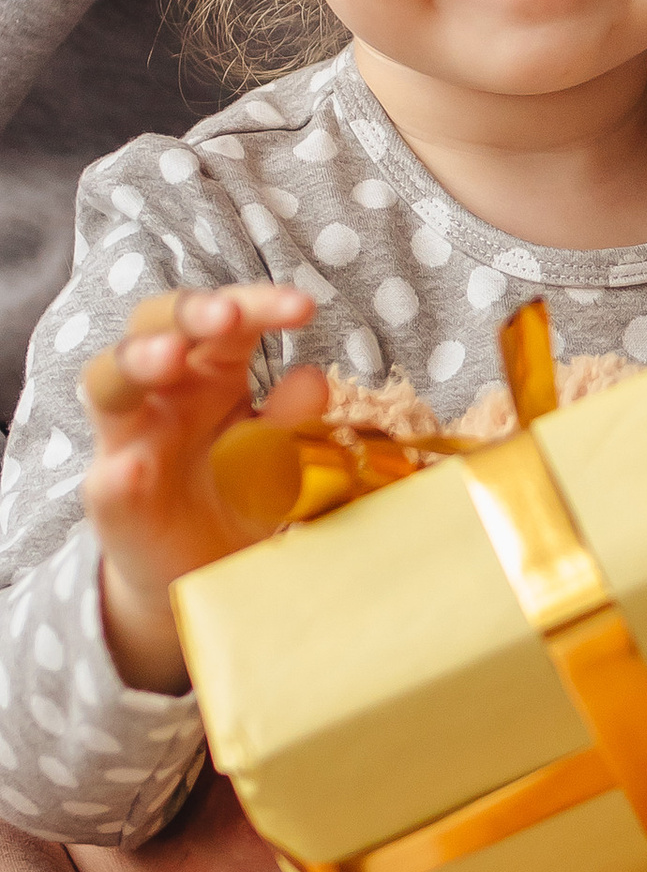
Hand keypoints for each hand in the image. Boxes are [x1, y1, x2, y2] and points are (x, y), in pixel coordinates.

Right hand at [81, 288, 328, 689]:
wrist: (201, 568)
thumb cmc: (238, 490)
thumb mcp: (278, 453)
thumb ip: (290, 418)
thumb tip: (314, 379)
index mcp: (212, 368)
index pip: (228, 317)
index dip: (260, 304)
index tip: (304, 307)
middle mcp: (164, 388)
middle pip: (156, 323)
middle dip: (190, 310)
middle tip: (228, 316)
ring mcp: (129, 435)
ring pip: (108, 378)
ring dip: (138, 358)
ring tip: (170, 356)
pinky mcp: (111, 490)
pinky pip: (109, 470)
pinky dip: (122, 464)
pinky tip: (135, 464)